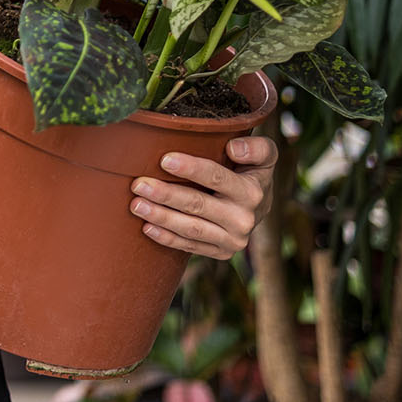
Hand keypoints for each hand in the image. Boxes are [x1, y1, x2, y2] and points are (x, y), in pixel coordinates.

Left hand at [129, 136, 276, 260]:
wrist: (259, 209)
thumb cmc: (251, 172)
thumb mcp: (265, 156)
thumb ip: (257, 148)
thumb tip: (233, 148)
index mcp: (252, 192)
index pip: (217, 177)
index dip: (191, 168)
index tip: (164, 160)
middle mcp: (244, 219)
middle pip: (198, 205)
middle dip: (166, 194)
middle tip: (138, 184)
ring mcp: (232, 240)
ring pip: (191, 229)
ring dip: (162, 217)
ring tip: (136, 205)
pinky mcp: (221, 253)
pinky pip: (190, 247)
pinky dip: (167, 238)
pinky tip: (146, 227)